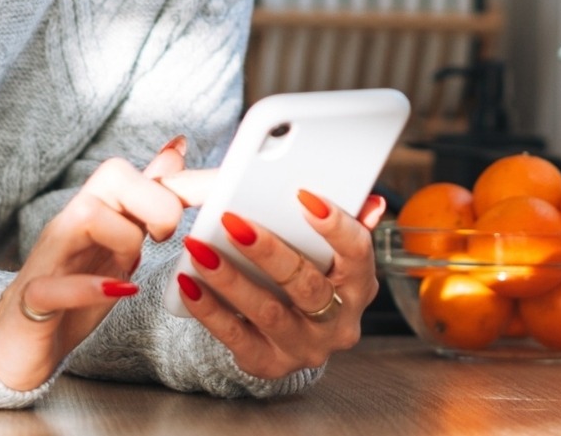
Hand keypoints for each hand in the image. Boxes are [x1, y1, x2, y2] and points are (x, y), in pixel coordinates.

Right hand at [0, 136, 215, 391]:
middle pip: (112, 174)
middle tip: (167, 236)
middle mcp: (73, 221)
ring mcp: (50, 256)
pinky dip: (89, 287)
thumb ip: (148, 197)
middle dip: (154, 199)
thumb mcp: (123, 239)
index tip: (225, 188)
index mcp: (100, 207)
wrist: (20, 338)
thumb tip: (178, 146)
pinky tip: (120, 290)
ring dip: (125, 239)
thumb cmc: (77, 282)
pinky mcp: (33, 297)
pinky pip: (54, 283)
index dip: (186, 179)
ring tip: (134, 267)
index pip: (141, 172)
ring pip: (87, 215)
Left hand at [171, 190, 390, 379]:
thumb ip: (350, 224)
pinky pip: (236, 337)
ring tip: (200, 250)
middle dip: (269, 252)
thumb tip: (371, 202)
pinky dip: (210, 310)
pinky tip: (190, 284)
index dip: (335, 225)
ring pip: (268, 312)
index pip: (357, 252)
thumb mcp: (335, 255)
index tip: (303, 197)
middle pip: (307, 285)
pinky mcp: (270, 364)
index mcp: (360, 285)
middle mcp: (338, 321)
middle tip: (234, 222)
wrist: (292, 335)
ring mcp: (305, 347)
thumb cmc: (312, 278)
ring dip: (231, 279)